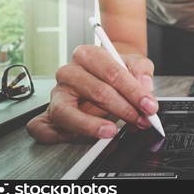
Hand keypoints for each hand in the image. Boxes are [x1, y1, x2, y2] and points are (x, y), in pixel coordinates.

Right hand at [27, 45, 155, 143]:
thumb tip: (144, 84)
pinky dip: (62, 136)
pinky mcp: (49, 114)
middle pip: (95, 91)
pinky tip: (85, 138)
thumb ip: (141, 70)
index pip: (112, 72)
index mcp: (88, 55)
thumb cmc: (116, 71)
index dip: (133, 91)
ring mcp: (57, 94)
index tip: (149, 106)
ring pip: (65, 111)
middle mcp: (69, 72)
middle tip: (141, 120)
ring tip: (111, 131)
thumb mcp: (134, 63)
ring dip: (90, 125)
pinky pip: (45, 128)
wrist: (104, 76)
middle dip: (123, 109)